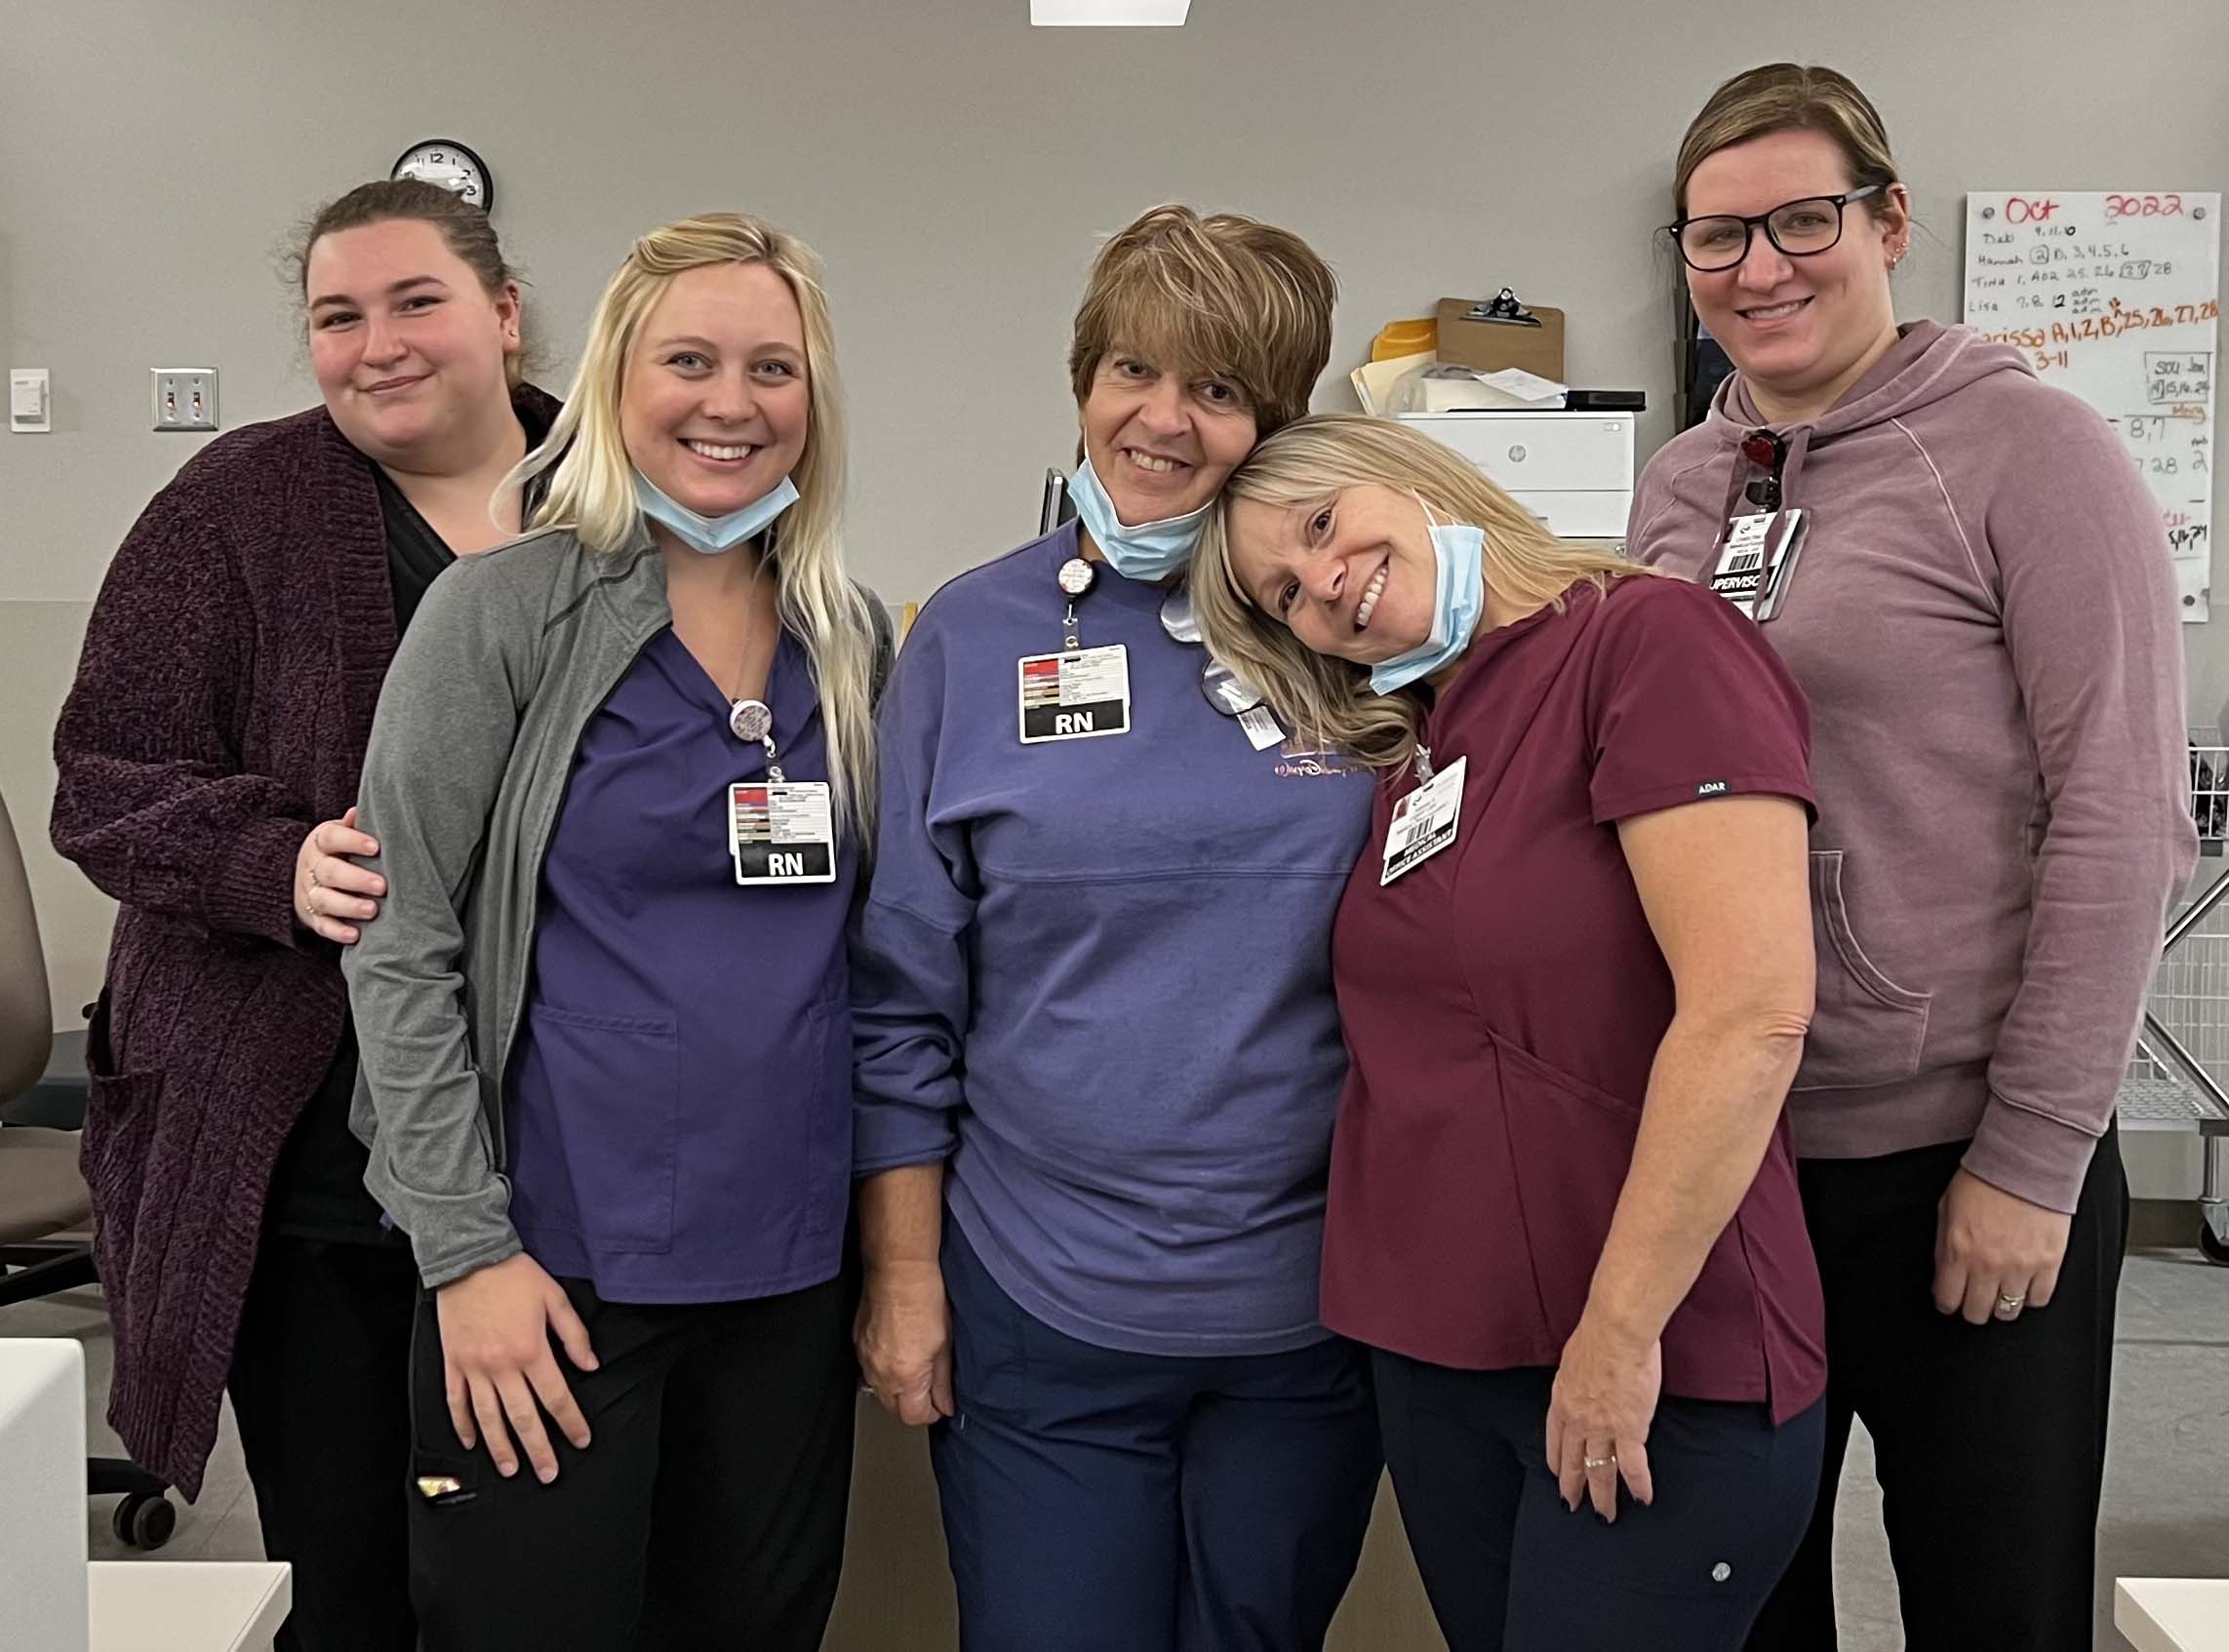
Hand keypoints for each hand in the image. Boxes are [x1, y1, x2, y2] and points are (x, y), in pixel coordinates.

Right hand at [294, 807, 384, 944]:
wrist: (307, 875)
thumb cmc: (341, 851)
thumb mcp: (343, 833)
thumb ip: (354, 826)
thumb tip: (358, 811)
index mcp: (321, 842)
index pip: (332, 837)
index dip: (352, 841)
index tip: (377, 847)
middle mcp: (312, 867)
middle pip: (329, 872)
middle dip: (356, 879)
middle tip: (383, 886)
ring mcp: (309, 892)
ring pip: (325, 900)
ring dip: (349, 906)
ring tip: (373, 910)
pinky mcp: (311, 916)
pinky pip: (321, 926)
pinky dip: (337, 932)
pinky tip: (355, 936)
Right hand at [434, 1253, 598, 1482]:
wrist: (468, 1258)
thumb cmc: (515, 1276)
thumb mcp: (554, 1298)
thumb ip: (574, 1335)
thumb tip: (590, 1365)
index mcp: (531, 1351)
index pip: (556, 1397)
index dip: (570, 1422)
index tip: (581, 1441)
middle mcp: (502, 1366)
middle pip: (522, 1417)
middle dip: (538, 1449)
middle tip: (549, 1474)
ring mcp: (473, 1367)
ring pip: (488, 1417)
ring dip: (501, 1447)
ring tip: (512, 1469)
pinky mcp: (453, 1363)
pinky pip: (456, 1402)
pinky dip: (463, 1425)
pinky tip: (471, 1442)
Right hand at [854, 1260, 953, 1427]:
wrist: (898, 1269)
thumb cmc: (924, 1298)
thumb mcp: (945, 1344)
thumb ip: (943, 1381)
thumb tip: (945, 1403)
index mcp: (906, 1377)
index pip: (914, 1417)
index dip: (931, 1413)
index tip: (940, 1404)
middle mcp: (881, 1373)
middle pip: (894, 1409)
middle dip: (912, 1405)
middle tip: (929, 1389)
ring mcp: (865, 1359)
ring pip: (879, 1391)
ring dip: (896, 1388)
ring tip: (913, 1367)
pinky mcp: (857, 1343)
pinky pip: (868, 1369)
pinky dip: (882, 1369)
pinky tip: (896, 1352)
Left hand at [1548, 1315, 1661, 1521]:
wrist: (1615, 1332)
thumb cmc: (1597, 1336)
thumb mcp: (1573, 1360)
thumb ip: (1577, 1379)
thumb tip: (1583, 1380)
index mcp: (1562, 1401)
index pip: (1555, 1440)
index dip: (1557, 1460)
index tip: (1558, 1474)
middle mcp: (1578, 1420)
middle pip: (1574, 1462)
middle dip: (1572, 1487)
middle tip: (1571, 1505)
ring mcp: (1602, 1428)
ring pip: (1600, 1471)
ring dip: (1602, 1496)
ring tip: (1605, 1515)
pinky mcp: (1629, 1430)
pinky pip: (1633, 1466)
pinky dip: (1638, 1485)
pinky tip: (1643, 1498)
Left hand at [1933, 1166, 2071, 1324]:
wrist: (2024, 1163)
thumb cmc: (1984, 1180)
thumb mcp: (1946, 1210)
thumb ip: (1943, 1247)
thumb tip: (1942, 1276)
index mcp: (1959, 1250)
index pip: (1948, 1299)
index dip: (1947, 1303)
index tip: (1950, 1299)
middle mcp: (1988, 1263)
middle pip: (1977, 1313)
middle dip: (1971, 1308)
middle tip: (1974, 1298)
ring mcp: (2020, 1266)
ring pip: (2008, 1311)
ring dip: (2001, 1306)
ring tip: (1999, 1293)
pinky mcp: (2049, 1263)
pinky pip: (2039, 1299)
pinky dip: (2029, 1298)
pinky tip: (2023, 1286)